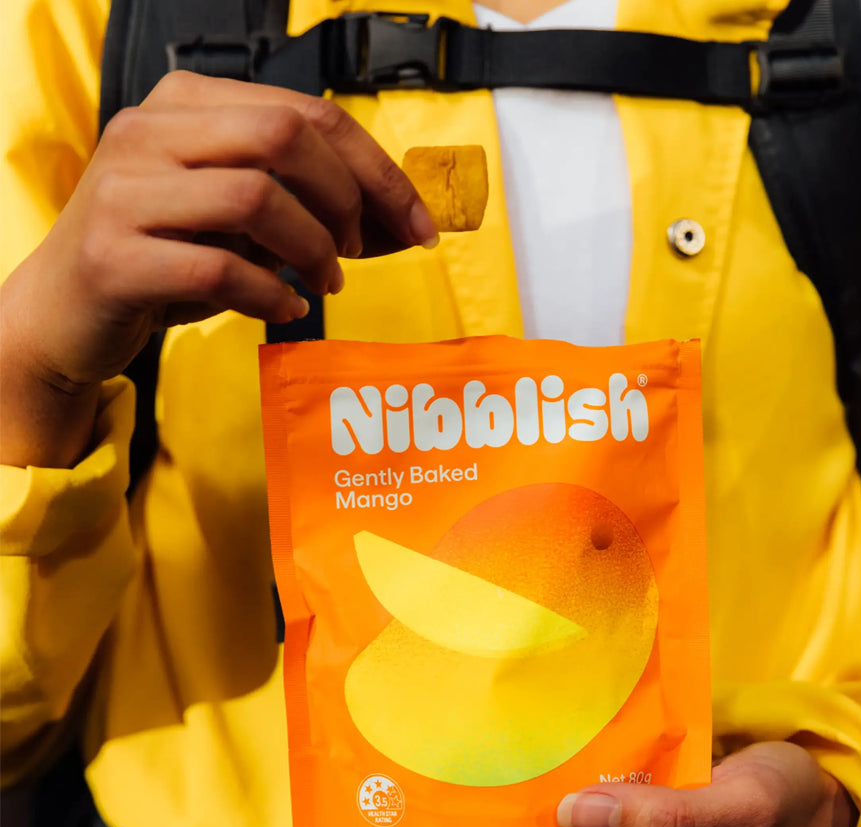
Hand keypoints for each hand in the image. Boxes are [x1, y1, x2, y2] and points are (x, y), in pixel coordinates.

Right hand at [1, 70, 436, 466]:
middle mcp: (149, 131)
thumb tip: (405, 222)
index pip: (307, 113)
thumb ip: (309, 208)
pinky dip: (271, 295)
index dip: (378, 171)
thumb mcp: (239, 221)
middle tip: (357, 252)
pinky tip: (287, 308)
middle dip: (346, 200)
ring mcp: (125, 191)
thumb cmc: (166, 258)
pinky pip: (220, 270)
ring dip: (313, 249)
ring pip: (255, 196)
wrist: (64, 311)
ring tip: (326, 284)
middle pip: (283, 137)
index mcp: (185, 104)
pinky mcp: (114, 258)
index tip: (420, 226)